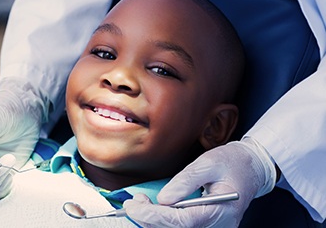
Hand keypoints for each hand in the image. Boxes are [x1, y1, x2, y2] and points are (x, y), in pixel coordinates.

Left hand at [124, 139, 275, 226]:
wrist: (251, 168)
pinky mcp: (207, 226)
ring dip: (154, 221)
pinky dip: (162, 220)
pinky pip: (180, 227)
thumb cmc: (232, 163)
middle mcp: (218, 226)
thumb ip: (186, 181)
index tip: (134, 206)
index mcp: (221, 211)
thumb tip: (163, 198)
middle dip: (149, 219)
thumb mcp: (208, 163)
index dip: (155, 215)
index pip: (182, 221)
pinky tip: (152, 209)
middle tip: (133, 202)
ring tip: (140, 202)